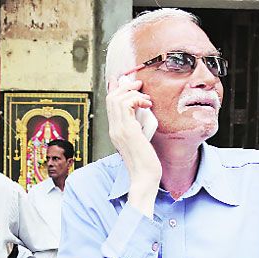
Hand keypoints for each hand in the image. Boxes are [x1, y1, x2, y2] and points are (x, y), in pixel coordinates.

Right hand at [106, 76, 161, 217]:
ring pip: (116, 98)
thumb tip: (142, 109)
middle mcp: (114, 129)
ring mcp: (118, 129)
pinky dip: (137, 99)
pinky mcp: (127, 130)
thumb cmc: (146, 162)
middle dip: (125, 86)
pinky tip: (147, 104)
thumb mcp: (141, 139)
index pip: (110, 103)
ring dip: (132, 92)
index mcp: (115, 131)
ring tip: (146, 98)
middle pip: (111, 97)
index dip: (115, 88)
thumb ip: (138, 125)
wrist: (145, 177)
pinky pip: (127, 104)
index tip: (124, 79)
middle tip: (140, 86)